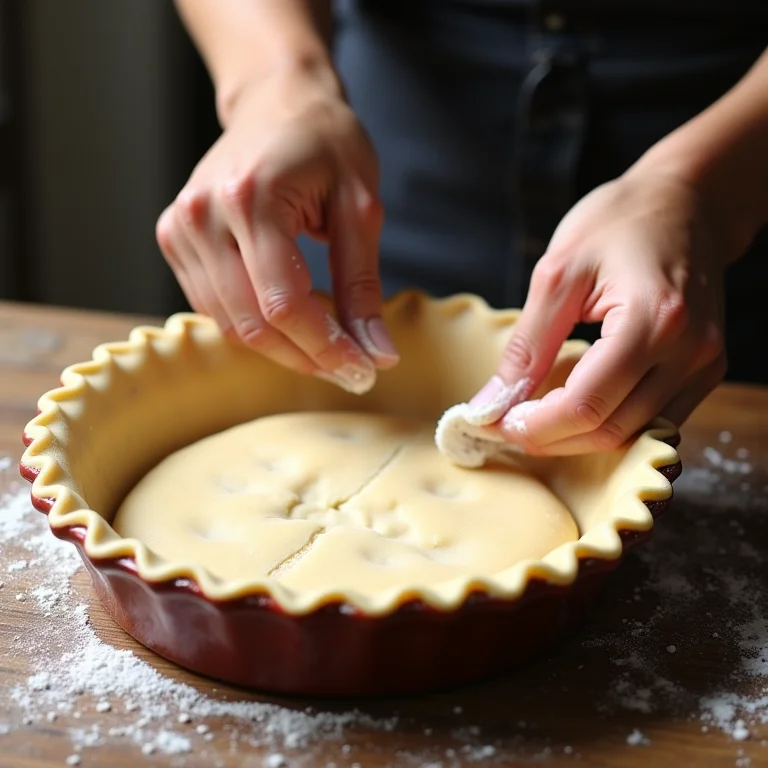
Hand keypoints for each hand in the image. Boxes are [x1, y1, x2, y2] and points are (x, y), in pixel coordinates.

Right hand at [156, 66, 397, 393]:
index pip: (284, 304)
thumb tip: (377, 351)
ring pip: (229, 324)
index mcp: (251, 198)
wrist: (277, 102)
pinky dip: (255, 325)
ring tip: (328, 344)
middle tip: (352, 368)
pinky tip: (291, 319)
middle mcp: (202, 215)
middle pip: (251, 323)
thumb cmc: (325, 141)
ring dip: (282, 348)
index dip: (326, 348)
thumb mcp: (360, 206)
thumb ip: (362, 283)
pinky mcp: (174, 238)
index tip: (363, 371)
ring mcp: (180, 228)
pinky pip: (213, 307)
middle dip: (306, 357)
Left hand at [466, 168, 732, 454]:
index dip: (535, 426)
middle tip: (508, 422)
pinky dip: (610, 422)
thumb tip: (491, 403)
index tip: (496, 423)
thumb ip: (526, 345)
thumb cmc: (620, 222)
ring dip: (579, 437)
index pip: (586, 405)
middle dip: (551, 438)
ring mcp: (704, 364)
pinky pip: (655, 420)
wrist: (687, 202)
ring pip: (634, 435)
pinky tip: (578, 404)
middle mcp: (689, 351)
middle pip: (610, 429)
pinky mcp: (706, 370)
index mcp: (652, 319)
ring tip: (537, 415)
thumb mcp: (557, 273)